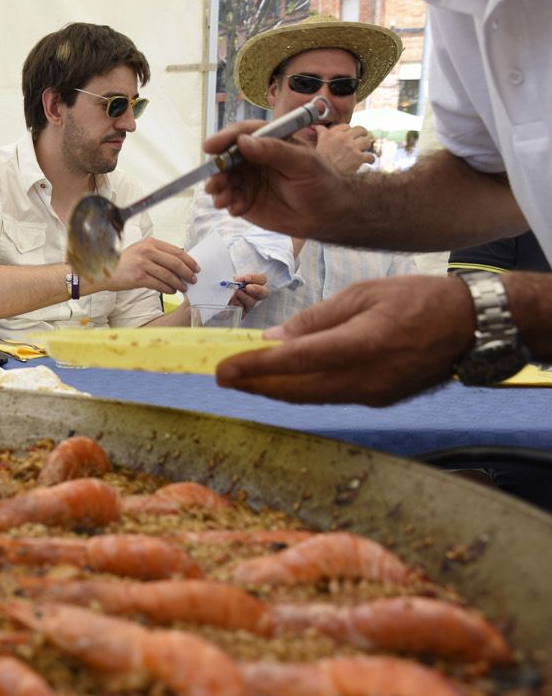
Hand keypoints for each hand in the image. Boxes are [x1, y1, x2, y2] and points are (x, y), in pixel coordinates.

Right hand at [92, 238, 197, 294]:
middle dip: (187, 272)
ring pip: (168, 275)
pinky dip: (168, 289)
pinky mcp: (138, 278)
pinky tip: (172, 292)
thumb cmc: (122, 262)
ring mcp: (142, 264)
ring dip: (179, 283)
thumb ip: (157, 254)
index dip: (189, 260)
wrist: (103, 270)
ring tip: (183, 288)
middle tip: (193, 279)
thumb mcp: (140, 251)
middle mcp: (147, 251)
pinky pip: (159, 285)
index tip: (195, 267)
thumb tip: (178, 263)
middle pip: (175, 263)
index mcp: (150, 242)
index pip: (176, 251)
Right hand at [205, 122, 345, 238]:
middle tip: (215, 182)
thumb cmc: (320, 181)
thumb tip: (243, 142)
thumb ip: (274, 151)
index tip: (210, 147)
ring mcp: (247, 180)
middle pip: (225, 158)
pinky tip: (236, 210)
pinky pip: (229, 200)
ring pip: (223, 179)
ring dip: (218, 189)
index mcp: (267, 141)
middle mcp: (252, 158)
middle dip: (216, 169)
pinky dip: (227, 204)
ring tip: (222, 200)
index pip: (241, 134)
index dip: (224, 138)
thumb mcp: (302, 162)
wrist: (327, 215)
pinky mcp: (244, 200)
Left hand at [215, 275, 474, 404]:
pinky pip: (330, 398)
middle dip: (255, 385)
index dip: (255, 368)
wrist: (472, 326)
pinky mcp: (379, 400)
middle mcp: (366, 378)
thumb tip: (275, 340)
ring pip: (310, 398)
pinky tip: (283, 381)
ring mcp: (374, 394)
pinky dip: (302, 391)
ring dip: (275, 391)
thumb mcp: (363, 295)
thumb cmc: (418, 299)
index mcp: (362, 344)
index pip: (295, 361)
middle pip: (296, 390)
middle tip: (223, 377)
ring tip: (244, 380)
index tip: (222, 370)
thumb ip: (317, 320)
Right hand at [311, 124, 375, 175]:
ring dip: (366, 146)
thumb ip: (321, 134)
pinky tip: (369, 162)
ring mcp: (352, 147)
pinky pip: (370, 156)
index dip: (348, 131)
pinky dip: (370, 160)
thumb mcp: (318, 144)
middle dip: (362, 134)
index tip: (348, 136)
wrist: (323, 177)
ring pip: (367, 141)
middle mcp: (342, 138)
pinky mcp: (359, 158)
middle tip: (361, 140)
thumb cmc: (320, 162)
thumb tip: (316, 126)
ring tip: (363, 151)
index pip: (345, 126)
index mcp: (331, 134)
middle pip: (360, 129)